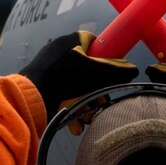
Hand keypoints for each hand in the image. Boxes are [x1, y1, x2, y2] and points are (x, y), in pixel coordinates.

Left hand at [19, 30, 138, 114]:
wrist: (31, 96)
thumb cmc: (65, 78)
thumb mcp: (96, 73)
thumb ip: (116, 70)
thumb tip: (134, 69)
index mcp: (71, 41)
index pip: (93, 41)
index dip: (104, 54)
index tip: (110, 70)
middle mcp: (59, 51)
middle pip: (86, 68)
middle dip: (96, 89)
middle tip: (101, 101)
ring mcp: (49, 67)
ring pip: (75, 85)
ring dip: (85, 103)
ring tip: (88, 117)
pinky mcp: (42, 84)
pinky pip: (61, 93)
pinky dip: (70, 107)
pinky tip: (75, 124)